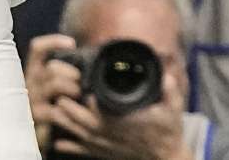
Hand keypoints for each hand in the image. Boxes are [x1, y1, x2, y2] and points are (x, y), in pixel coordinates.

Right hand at [24, 34, 80, 152]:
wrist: (42, 130)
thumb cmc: (56, 99)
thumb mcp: (58, 81)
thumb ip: (69, 68)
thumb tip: (96, 52)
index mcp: (35, 69)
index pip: (38, 48)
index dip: (53, 42)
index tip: (72, 44)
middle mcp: (30, 81)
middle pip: (52, 68)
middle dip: (71, 73)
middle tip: (80, 81)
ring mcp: (33, 99)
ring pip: (55, 85)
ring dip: (72, 88)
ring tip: (79, 95)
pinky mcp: (37, 116)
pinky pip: (56, 110)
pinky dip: (69, 110)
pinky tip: (74, 111)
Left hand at [49, 72, 192, 159]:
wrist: (164, 157)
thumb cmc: (167, 132)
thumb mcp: (174, 109)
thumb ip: (170, 91)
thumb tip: (168, 75)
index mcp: (123, 120)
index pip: (99, 107)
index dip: (86, 96)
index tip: (78, 83)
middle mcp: (109, 133)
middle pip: (81, 119)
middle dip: (68, 105)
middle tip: (59, 91)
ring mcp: (104, 145)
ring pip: (77, 133)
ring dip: (63, 123)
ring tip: (54, 110)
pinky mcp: (103, 153)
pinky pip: (80, 150)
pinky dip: (67, 147)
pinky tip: (58, 143)